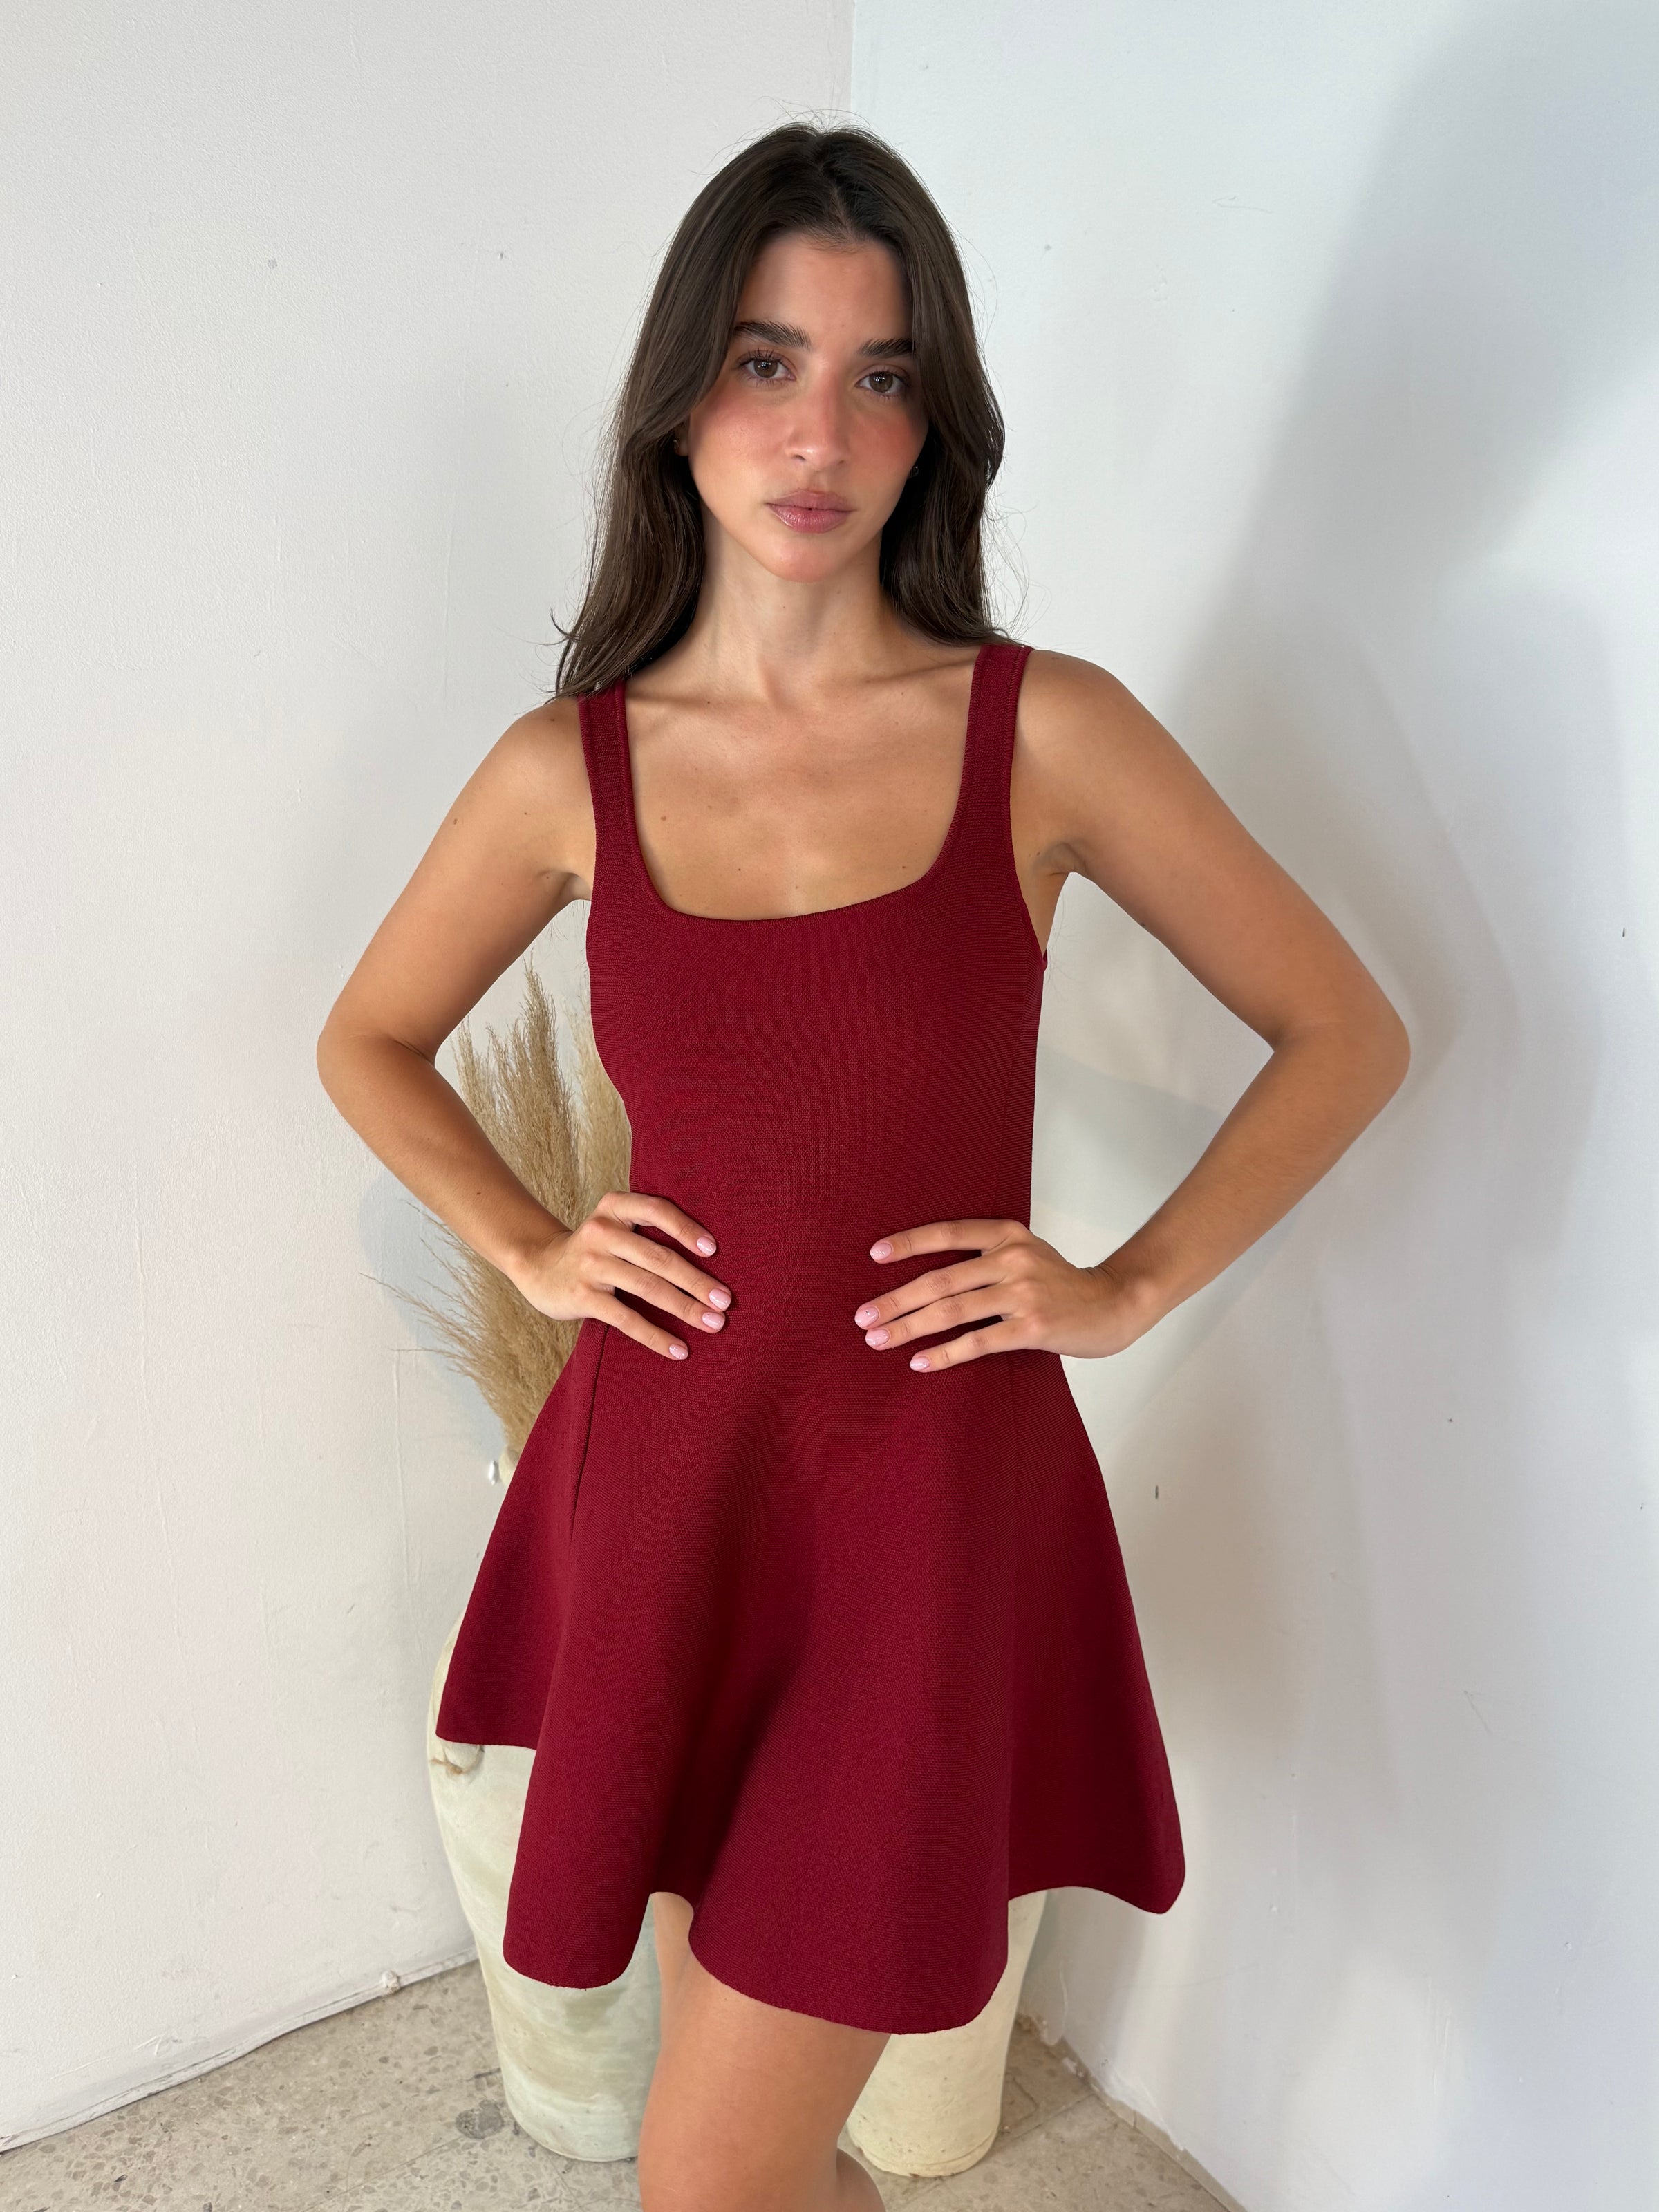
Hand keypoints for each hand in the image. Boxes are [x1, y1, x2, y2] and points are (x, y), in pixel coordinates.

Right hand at [510, 1190, 731, 1360]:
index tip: (713, 1251)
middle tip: (726, 1301)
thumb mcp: (615, 1225)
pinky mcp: (583, 1296)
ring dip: (685, 1308)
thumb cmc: (595, 1249)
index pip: (657, 1210)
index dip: (686, 1228)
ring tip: (714, 1324)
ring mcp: (591, 1264)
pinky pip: (626, 1319)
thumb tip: (710, 1257)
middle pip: (659, 1257)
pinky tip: (678, 1349)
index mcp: (615, 1207)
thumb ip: (649, 1231)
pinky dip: (656, 1336)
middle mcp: (602, 1231)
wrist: (539, 1267)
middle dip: (697, 1281)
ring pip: (647, 1288)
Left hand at [852, 1218, 1162, 1370]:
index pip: (947, 1233)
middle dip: (895, 1300)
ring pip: (953, 1311)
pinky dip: (945, 1353)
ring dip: (909, 1327)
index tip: (874, 1256)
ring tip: (878, 1340)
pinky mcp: (1033, 1327)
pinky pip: (979, 1341)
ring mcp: (1024, 1293)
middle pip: (941, 1279)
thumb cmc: (1060, 1283)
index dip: (909, 1243)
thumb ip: (986, 1254)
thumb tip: (927, 1273)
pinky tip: (920, 1362)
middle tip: (863, 1317)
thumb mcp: (1026, 1251)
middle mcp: (1013, 1258)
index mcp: (1007, 1234)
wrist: (1113, 1304)